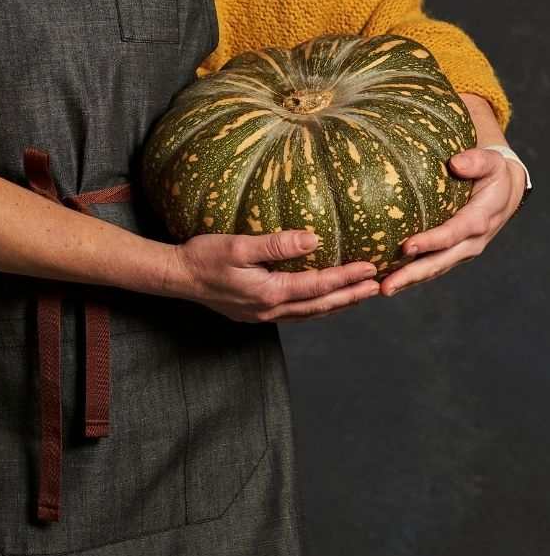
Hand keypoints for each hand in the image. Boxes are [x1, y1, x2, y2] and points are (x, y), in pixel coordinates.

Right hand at [171, 229, 380, 322]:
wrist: (177, 277)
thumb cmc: (203, 256)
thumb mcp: (239, 245)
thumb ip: (276, 243)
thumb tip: (313, 239)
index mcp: (270, 292)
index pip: (318, 285)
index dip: (346, 277)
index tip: (369, 267)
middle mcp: (271, 310)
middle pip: (320, 305)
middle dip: (350, 296)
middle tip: (377, 286)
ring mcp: (263, 316)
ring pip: (310, 314)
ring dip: (336, 304)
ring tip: (358, 295)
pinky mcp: (255, 314)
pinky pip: (296, 313)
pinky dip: (315, 307)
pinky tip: (321, 299)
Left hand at [379, 148, 526, 296]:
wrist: (504, 191)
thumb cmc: (493, 173)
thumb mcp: (491, 162)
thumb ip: (476, 161)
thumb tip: (456, 163)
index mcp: (479, 219)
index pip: (452, 234)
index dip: (431, 242)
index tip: (406, 247)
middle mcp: (471, 241)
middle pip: (440, 261)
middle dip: (413, 274)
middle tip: (386, 285)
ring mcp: (462, 250)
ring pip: (435, 269)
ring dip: (410, 281)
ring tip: (384, 288)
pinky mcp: (454, 252)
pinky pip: (433, 266)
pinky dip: (413, 276)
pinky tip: (391, 279)